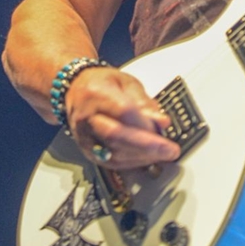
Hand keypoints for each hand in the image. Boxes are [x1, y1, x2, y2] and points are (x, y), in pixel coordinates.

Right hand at [65, 66, 179, 169]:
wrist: (76, 91)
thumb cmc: (102, 84)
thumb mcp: (126, 82)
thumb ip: (144, 101)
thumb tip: (161, 121)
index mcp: (97, 93)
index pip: (122, 111)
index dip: (145, 122)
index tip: (163, 127)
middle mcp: (87, 117)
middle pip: (116, 135)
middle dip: (146, 146)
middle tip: (169, 150)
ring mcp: (85, 136)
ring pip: (113, 153)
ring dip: (142, 157)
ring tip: (163, 154)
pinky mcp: (87, 151)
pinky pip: (110, 162)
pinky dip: (132, 163)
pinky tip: (147, 159)